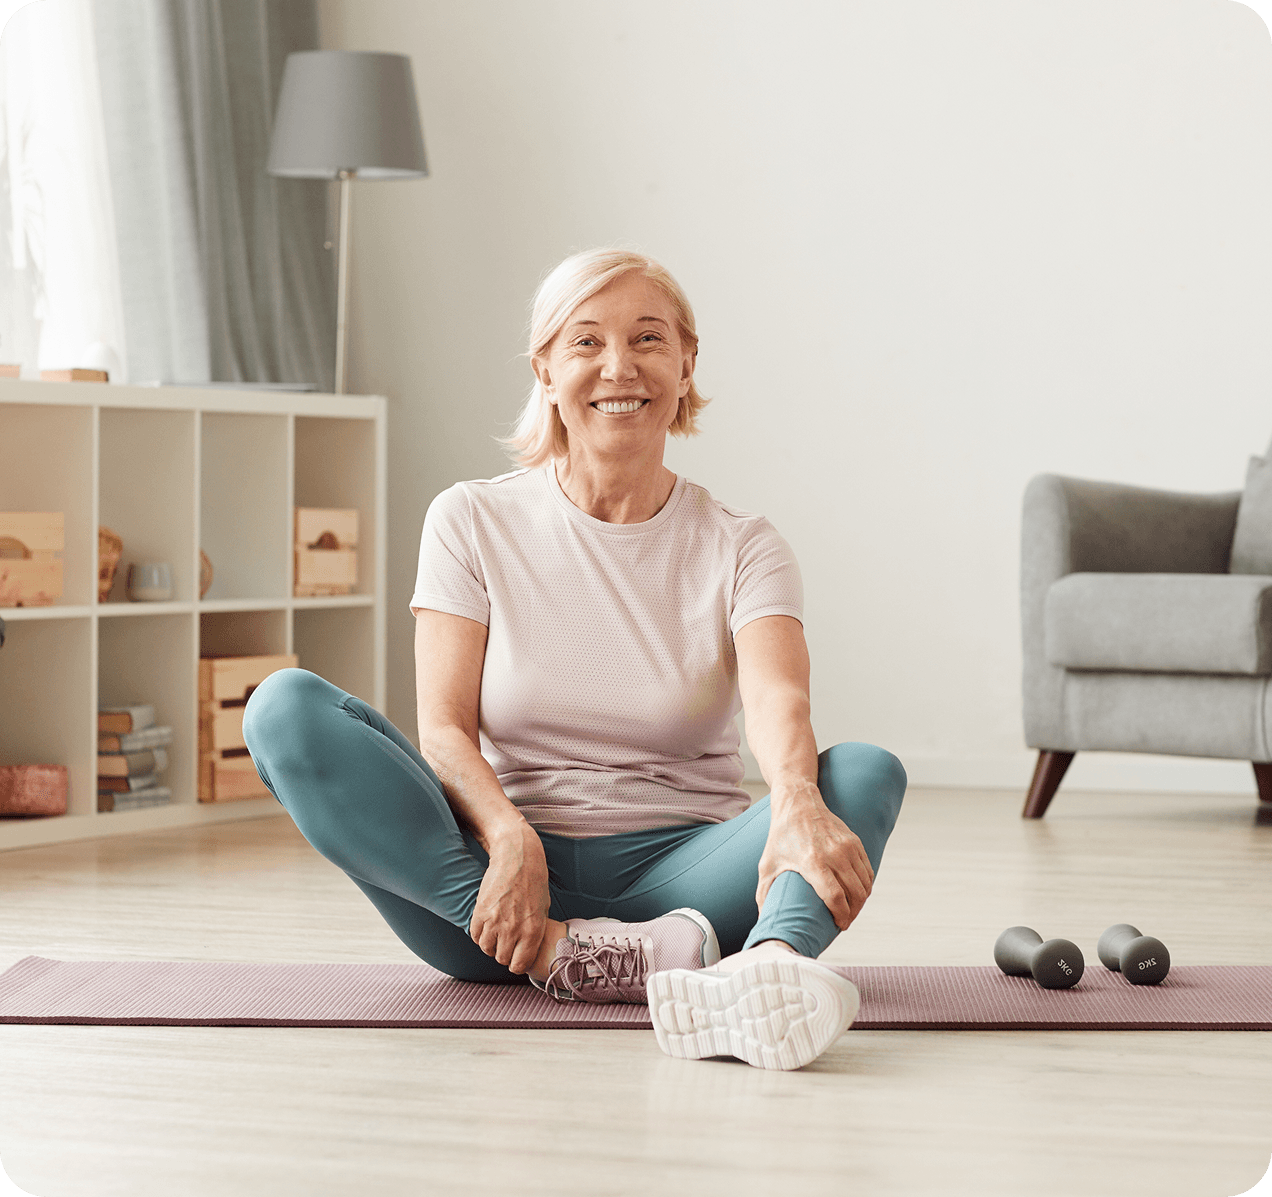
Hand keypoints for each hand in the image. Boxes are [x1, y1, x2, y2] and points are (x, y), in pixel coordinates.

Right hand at [469, 820, 550, 974]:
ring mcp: (495, 921)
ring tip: (496, 931)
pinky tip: (487, 923)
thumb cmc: (533, 880)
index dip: (516, 963)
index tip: (515, 957)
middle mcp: (514, 929)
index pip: (519, 965)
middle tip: (505, 941)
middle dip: (503, 953)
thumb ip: (535, 931)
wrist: (517, 856)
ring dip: (490, 943)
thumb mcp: (543, 909)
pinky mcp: (480, 911)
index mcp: (533, 931)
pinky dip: (479, 933)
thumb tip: (527, 949)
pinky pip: (475, 935)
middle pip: (501, 958)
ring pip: (486, 949)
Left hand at [757, 782, 873, 930]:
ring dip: (861, 901)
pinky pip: (868, 870)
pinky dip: (866, 885)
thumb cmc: (781, 836)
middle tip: (846, 921)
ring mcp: (847, 847)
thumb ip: (764, 893)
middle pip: (854, 894)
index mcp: (813, 862)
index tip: (840, 926)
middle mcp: (834, 854)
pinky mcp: (854, 842)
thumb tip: (762, 919)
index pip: (835, 897)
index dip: (841, 916)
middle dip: (853, 913)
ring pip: (864, 884)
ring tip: (851, 910)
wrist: (798, 803)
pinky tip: (857, 893)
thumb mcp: (767, 864)